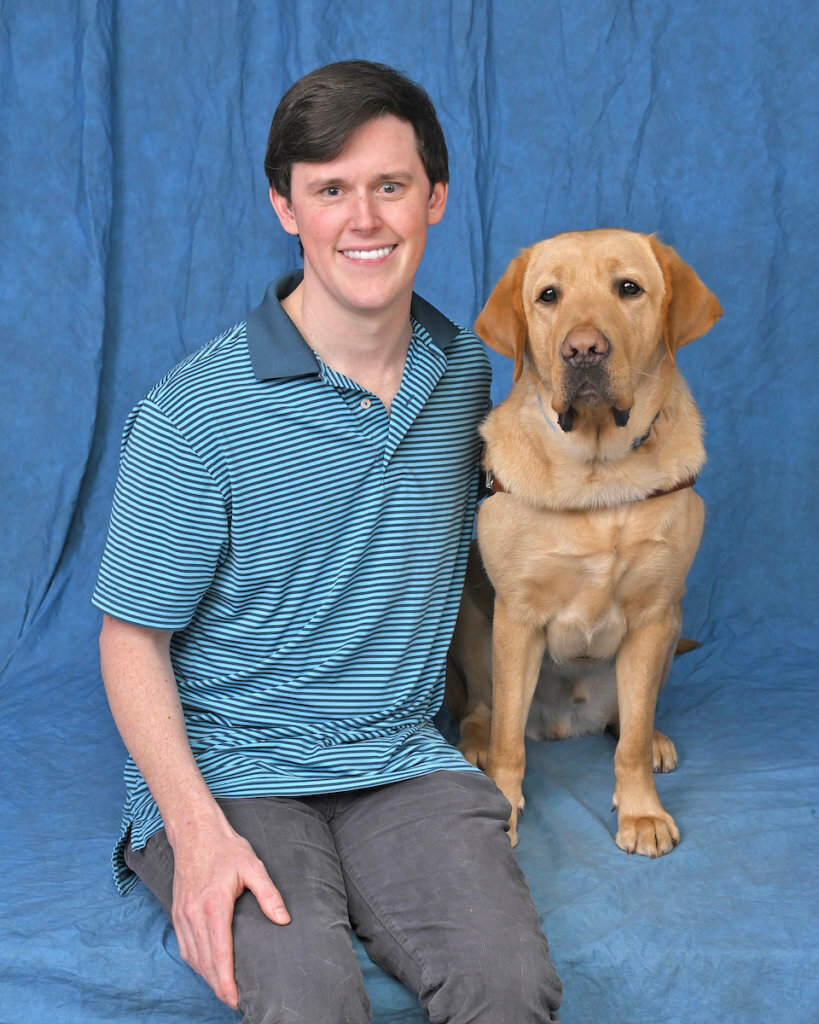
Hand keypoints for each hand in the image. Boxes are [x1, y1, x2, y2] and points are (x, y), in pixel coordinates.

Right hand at [169, 821, 289, 1008]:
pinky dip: (195, 962)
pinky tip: (206, 968)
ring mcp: (182, 914)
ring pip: (192, 957)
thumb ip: (269, 894)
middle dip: (218, 986)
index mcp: (214, 906)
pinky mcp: (177, 912)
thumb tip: (284, 919)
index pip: (220, 954)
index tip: (236, 999)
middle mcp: (194, 914)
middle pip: (204, 962)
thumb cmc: (226, 848)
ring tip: (222, 989)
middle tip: (234, 1001)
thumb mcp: (253, 867)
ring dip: (206, 977)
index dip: (226, 982)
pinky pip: (184, 946)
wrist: (195, 832)